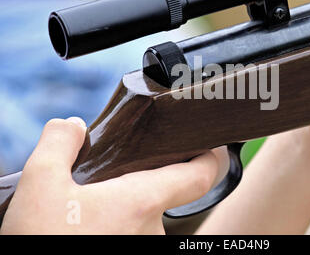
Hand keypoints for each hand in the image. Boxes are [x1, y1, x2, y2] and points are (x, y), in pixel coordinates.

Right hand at [0, 117, 217, 234]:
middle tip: (115, 171)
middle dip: (143, 182)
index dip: (209, 159)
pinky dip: (120, 225)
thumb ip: (59, 144)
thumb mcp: (39, 185)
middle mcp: (152, 231)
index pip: (199, 177)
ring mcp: (143, 248)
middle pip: (163, 196)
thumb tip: (72, 126)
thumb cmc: (42, 240)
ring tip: (91, 203)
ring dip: (127, 208)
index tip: (208, 146)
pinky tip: (90, 224)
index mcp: (141, 202)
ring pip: (145, 220)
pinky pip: (134, 234)